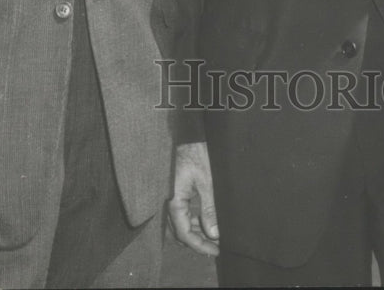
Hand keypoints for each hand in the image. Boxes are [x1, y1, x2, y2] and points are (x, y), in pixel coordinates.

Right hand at [168, 141, 219, 255]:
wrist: (186, 133)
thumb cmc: (195, 152)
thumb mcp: (206, 180)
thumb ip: (209, 208)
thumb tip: (214, 232)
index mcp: (173, 200)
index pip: (184, 233)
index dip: (199, 245)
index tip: (215, 250)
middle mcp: (167, 202)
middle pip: (179, 232)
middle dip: (197, 242)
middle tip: (216, 247)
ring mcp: (169, 197)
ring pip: (179, 224)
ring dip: (194, 232)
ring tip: (213, 236)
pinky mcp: (173, 192)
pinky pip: (180, 213)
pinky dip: (191, 221)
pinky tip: (204, 221)